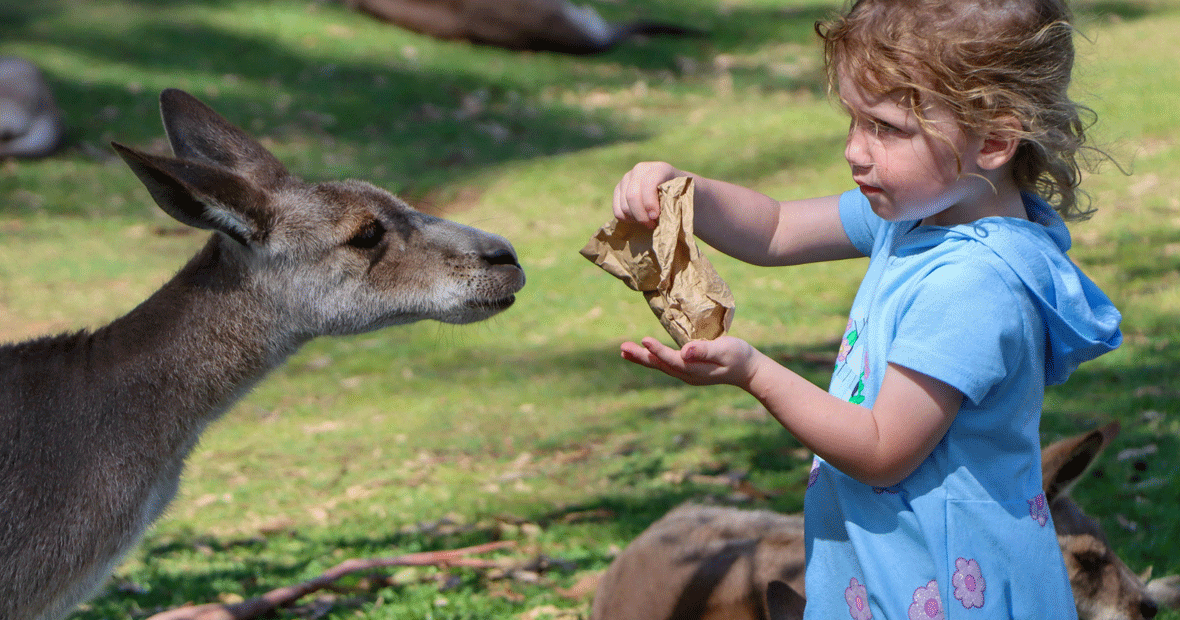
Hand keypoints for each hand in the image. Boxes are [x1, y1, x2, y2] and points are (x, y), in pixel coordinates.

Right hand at [612, 161, 687, 228]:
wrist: (674, 192)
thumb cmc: (682, 197)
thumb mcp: (685, 198)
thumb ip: (674, 204)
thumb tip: (659, 217)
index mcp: (659, 169)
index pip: (648, 183)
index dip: (650, 203)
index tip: (655, 217)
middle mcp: (640, 169)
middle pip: (632, 195)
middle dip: (641, 215)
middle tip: (652, 225)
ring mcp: (627, 178)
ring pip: (624, 205)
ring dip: (636, 219)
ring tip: (648, 223)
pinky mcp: (619, 189)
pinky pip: (617, 209)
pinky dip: (627, 219)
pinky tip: (638, 220)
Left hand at [619, 336, 762, 387]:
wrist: (749, 371)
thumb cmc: (739, 356)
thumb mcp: (725, 349)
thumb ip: (705, 350)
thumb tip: (685, 351)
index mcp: (695, 370)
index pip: (672, 360)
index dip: (657, 350)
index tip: (644, 340)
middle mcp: (687, 375)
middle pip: (660, 365)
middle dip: (641, 356)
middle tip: (623, 348)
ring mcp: (687, 375)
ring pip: (660, 366)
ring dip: (642, 358)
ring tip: (625, 351)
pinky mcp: (688, 371)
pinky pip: (666, 365)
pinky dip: (653, 359)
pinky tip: (644, 354)